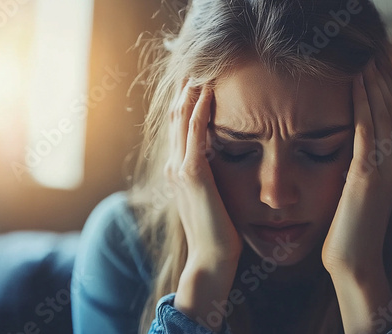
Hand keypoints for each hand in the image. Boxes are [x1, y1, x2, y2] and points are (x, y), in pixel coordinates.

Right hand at [165, 79, 241, 329]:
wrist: (211, 257)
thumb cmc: (217, 230)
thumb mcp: (210, 199)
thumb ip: (207, 178)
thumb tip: (217, 164)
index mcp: (178, 171)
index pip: (180, 129)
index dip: (186, 103)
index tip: (197, 83)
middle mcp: (173, 165)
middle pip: (176, 118)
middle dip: (185, 91)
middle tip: (195, 67)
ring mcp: (180, 168)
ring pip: (182, 119)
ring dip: (191, 93)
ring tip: (201, 70)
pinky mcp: (193, 174)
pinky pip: (195, 133)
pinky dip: (199, 110)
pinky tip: (208, 92)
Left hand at [321, 60, 391, 276]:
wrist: (352, 260)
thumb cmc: (347, 227)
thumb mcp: (355, 190)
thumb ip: (358, 166)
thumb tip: (352, 146)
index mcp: (389, 163)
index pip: (388, 115)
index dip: (381, 88)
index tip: (369, 64)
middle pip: (390, 108)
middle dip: (380, 78)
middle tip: (369, 51)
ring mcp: (382, 167)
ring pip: (381, 113)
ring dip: (373, 83)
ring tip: (364, 57)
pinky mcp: (367, 175)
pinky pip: (366, 130)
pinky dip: (362, 103)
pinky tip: (356, 83)